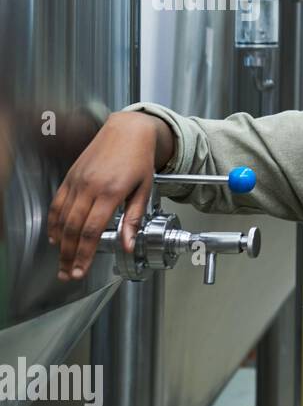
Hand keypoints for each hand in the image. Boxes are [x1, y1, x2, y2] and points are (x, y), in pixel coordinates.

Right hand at [47, 111, 169, 281]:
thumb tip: (128, 244)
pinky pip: (57, 203)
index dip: (85, 254)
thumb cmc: (139, 159)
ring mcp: (77, 181)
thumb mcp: (144, 190)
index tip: (81, 270)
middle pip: (74, 229)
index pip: (92, 231)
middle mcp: (90, 187)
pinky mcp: (70, 177)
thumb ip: (133, 219)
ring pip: (63, 218)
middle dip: (70, 255)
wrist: (126, 131)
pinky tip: (55, 237)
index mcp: (111, 192)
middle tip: (68, 273)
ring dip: (61, 243)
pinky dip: (54, 222)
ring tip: (62, 262)